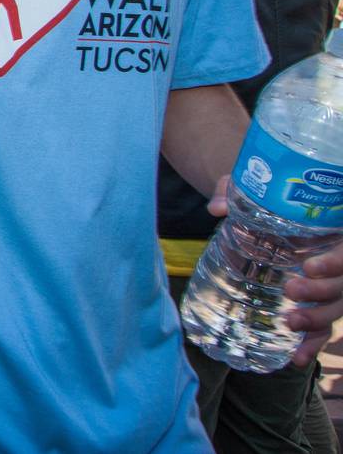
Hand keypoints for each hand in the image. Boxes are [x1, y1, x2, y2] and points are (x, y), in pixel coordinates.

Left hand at [206, 174, 342, 363]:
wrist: (269, 206)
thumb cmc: (268, 196)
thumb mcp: (254, 188)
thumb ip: (238, 192)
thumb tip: (218, 208)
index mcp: (333, 229)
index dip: (335, 263)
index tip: (308, 265)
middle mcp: (337, 258)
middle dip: (321, 291)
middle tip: (290, 290)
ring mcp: (331, 283)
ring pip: (337, 307)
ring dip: (316, 320)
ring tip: (289, 323)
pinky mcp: (317, 301)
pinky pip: (323, 326)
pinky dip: (312, 344)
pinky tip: (297, 359)